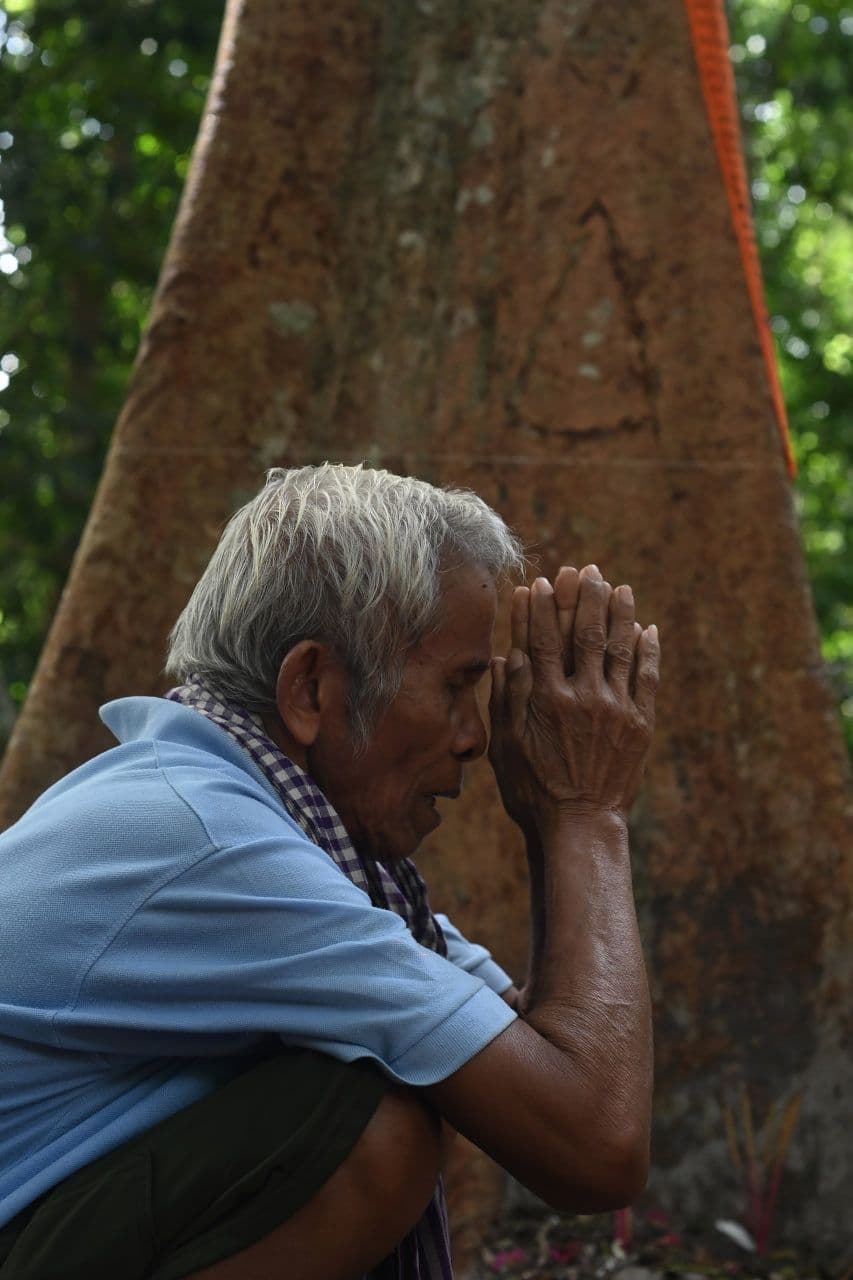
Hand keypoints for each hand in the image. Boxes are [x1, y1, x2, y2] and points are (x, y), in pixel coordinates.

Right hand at [488, 565, 658, 831]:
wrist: (581, 826)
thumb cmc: (533, 790)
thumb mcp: (507, 745)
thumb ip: (508, 698)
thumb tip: (505, 654)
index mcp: (546, 699)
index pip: (541, 640)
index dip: (541, 608)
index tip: (541, 582)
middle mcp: (583, 697)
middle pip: (584, 634)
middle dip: (585, 598)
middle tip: (587, 570)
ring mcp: (616, 709)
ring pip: (619, 649)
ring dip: (620, 615)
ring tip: (620, 588)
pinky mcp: (640, 724)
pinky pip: (648, 679)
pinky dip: (648, 652)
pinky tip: (647, 630)